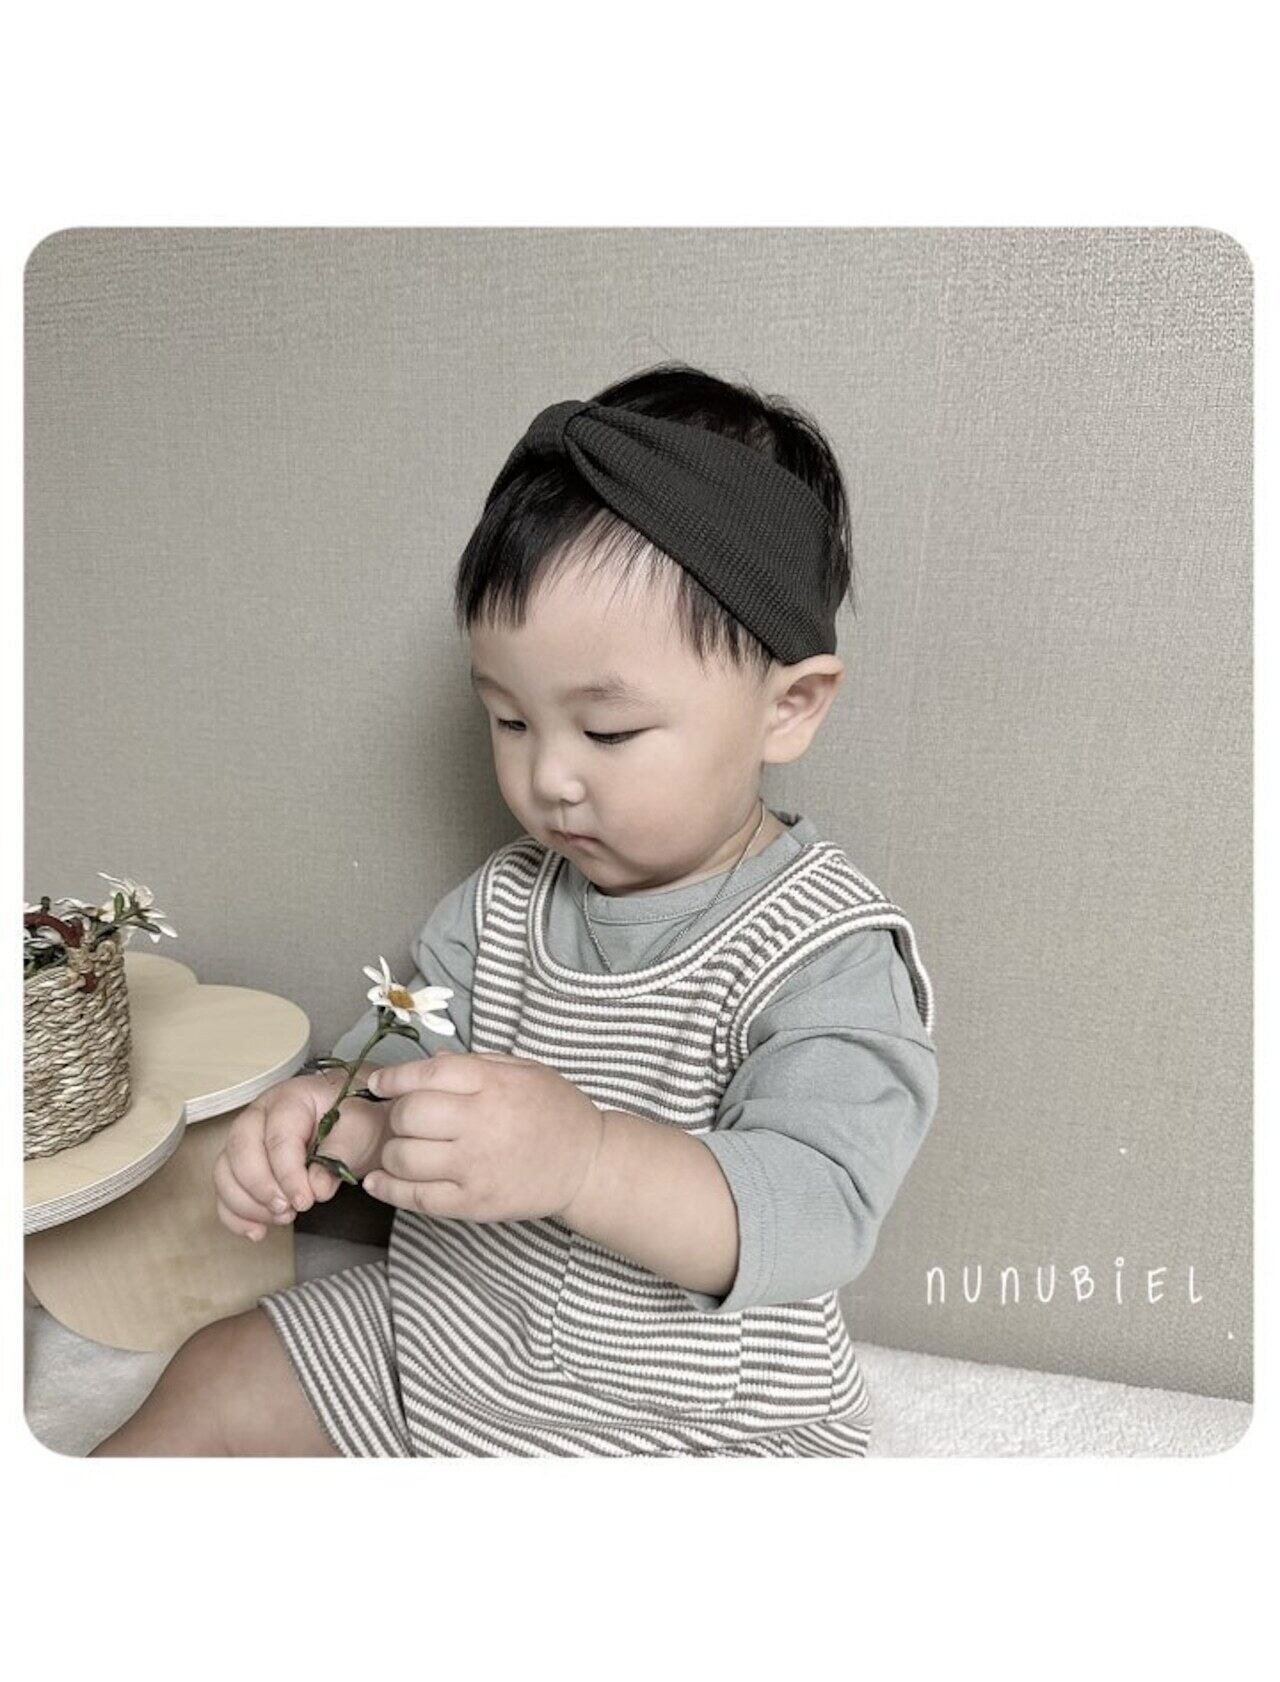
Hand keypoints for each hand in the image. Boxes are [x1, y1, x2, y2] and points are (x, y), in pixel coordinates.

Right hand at [212, 1075, 386, 1241]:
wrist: (353, 1124)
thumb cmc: (354, 1121)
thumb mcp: (359, 1130)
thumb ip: (340, 1155)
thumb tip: (317, 1189)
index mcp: (290, 1098)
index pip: (278, 1137)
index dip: (288, 1174)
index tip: (305, 1201)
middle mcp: (259, 1115)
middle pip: (240, 1150)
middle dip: (260, 1188)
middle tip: (287, 1210)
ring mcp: (245, 1139)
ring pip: (225, 1172)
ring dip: (247, 1204)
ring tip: (282, 1218)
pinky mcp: (240, 1165)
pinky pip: (225, 1191)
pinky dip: (235, 1215)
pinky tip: (257, 1231)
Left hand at [361, 1049, 605, 1222]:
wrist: (589, 1163)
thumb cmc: (556, 1110)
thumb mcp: (524, 1070)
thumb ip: (475, 1063)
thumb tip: (428, 1060)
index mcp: (492, 1084)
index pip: (426, 1075)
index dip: (394, 1079)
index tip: (378, 1083)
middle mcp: (481, 1123)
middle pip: (409, 1116)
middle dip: (396, 1115)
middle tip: (404, 1118)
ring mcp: (476, 1167)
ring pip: (405, 1157)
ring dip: (392, 1152)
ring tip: (401, 1148)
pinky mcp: (474, 1203)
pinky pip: (417, 1198)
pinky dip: (389, 1189)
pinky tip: (379, 1181)